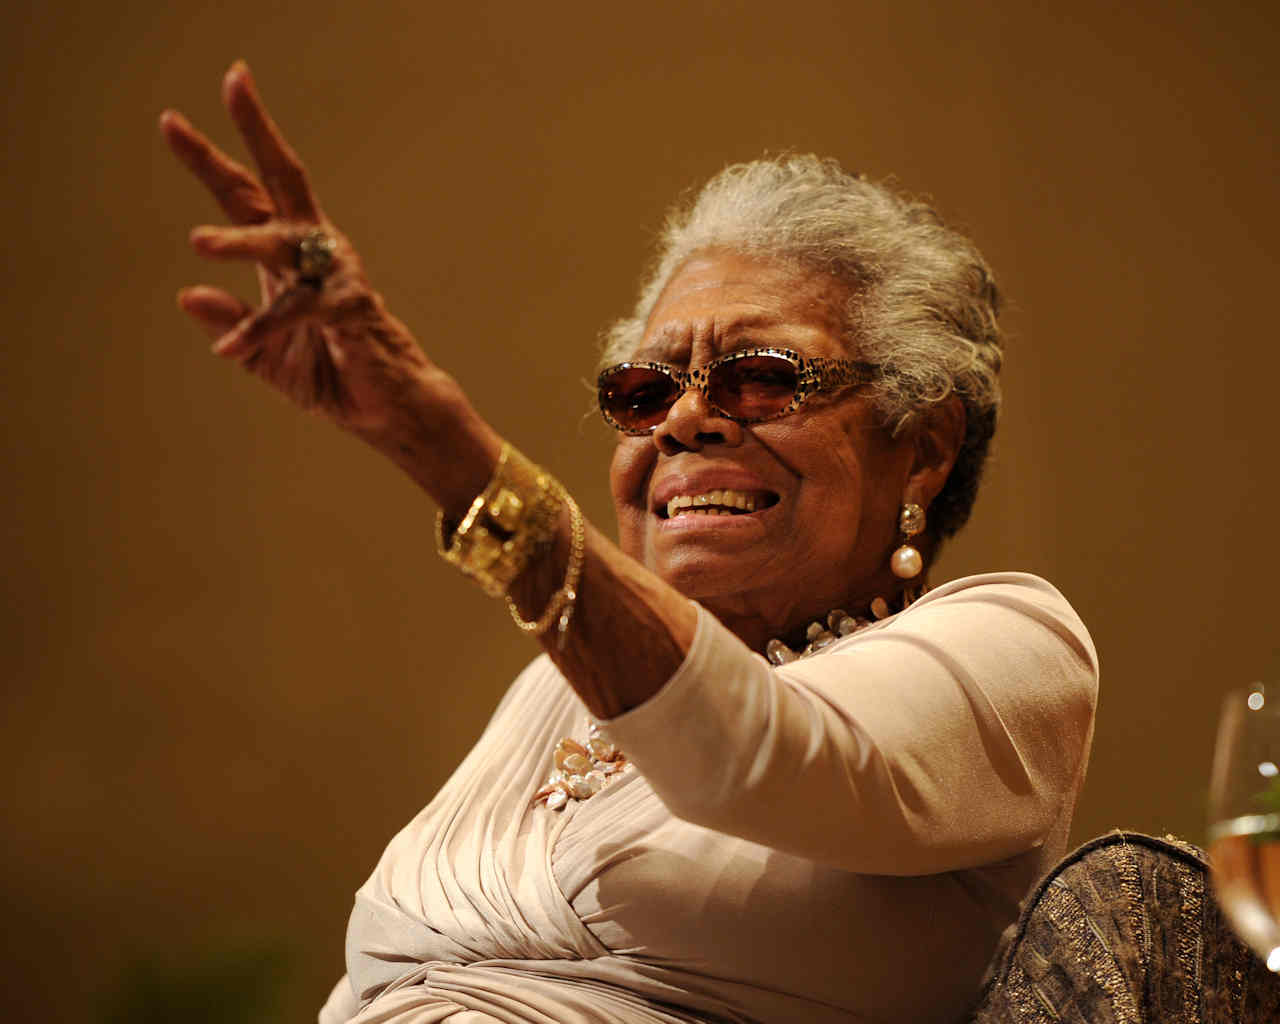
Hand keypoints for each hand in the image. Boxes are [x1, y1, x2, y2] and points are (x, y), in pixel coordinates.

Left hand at [161, 61, 434, 441]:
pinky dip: (261, 328)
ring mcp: (336, 277)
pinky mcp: (351, 311)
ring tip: (200, 242)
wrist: (391, 413)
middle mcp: (316, 254)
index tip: (172, 121)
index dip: (211, 160)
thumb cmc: (339, 379)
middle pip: (283, 179)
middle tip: (233, 81)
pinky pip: (298, 310)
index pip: (249, 198)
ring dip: (242, 240)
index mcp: (291, 260)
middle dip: (256, 130)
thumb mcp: (269, 357)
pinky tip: (231, 348)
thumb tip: (188, 294)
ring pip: (284, 243)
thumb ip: (236, 326)